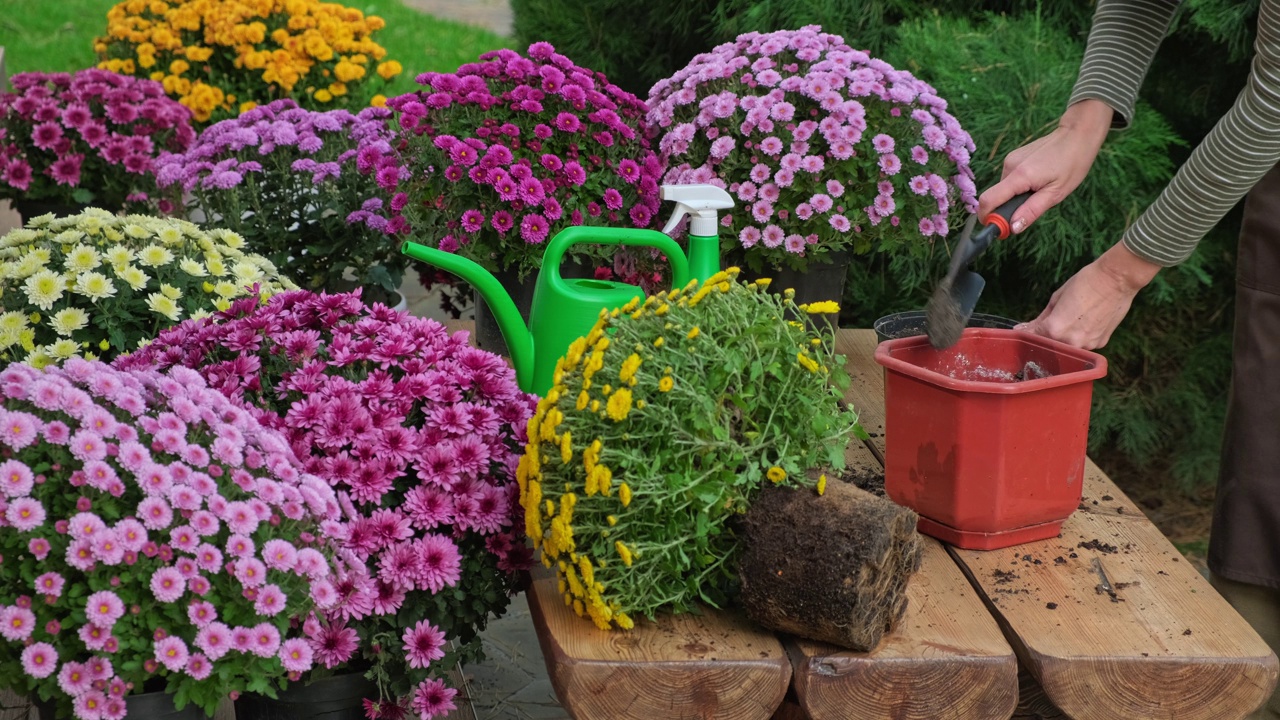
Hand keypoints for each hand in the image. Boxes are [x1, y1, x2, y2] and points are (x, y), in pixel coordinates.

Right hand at [977, 99, 1114, 233]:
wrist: (1077, 134)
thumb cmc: (1072, 163)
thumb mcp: (1056, 193)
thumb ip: (1032, 211)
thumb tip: (1013, 227)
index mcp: (1020, 176)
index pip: (988, 200)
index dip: (989, 218)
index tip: (1000, 228)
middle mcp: (1009, 166)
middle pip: (996, 196)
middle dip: (1008, 209)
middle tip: (1032, 208)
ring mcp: (1010, 159)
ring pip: (1004, 189)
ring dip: (1016, 197)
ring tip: (1040, 190)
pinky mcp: (1014, 157)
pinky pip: (1010, 180)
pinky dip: (1019, 187)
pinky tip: (1038, 180)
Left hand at [1016, 242, 1160, 348]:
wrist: (1117, 279)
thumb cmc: (1085, 282)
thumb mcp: (1057, 298)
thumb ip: (1043, 317)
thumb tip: (1028, 327)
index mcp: (1055, 329)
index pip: (1034, 336)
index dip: (1027, 332)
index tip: (1022, 329)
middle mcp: (1071, 342)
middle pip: (1050, 344)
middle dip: (1044, 335)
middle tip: (1043, 323)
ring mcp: (1087, 345)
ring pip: (1068, 346)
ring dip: (1063, 337)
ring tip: (1069, 318)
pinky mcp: (1101, 343)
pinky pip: (1084, 344)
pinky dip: (1079, 336)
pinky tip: (1083, 321)